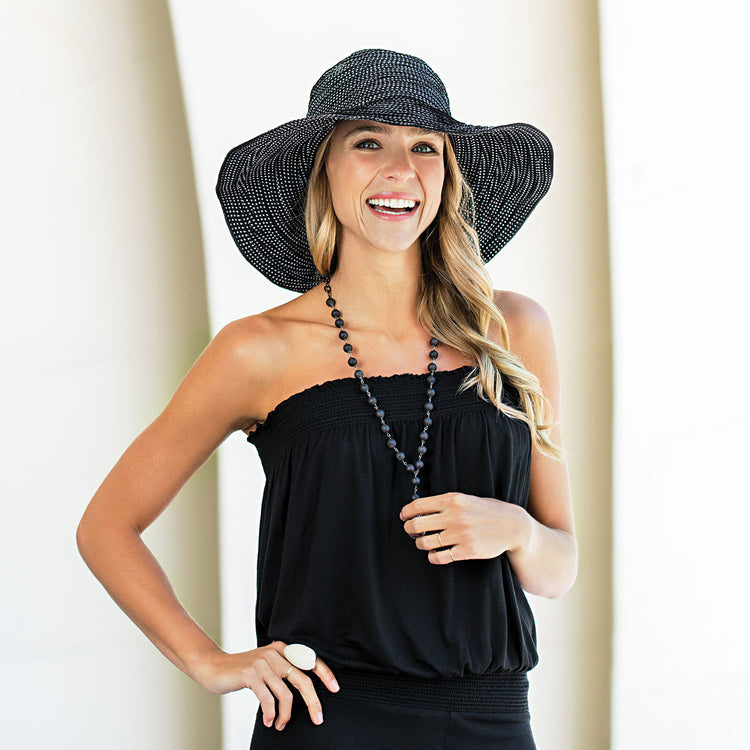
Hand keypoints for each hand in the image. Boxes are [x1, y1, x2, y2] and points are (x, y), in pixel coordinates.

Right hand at [195, 641, 338, 730]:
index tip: (335, 688)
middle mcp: (274, 653)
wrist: (214, 667)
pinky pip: (268, 699)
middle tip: (318, 719)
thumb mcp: (267, 666)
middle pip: (302, 679)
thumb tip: (307, 689)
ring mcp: (262, 663)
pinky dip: (271, 714)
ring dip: (286, 714)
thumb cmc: (243, 671)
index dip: (324, 673)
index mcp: (282, 648)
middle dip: (313, 701)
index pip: (309, 659)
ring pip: (285, 694)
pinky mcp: (250, 675)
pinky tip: (269, 722)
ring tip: (282, 725)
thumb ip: (283, 670)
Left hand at [400, 492, 529, 564]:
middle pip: (418, 525)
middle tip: (410, 531)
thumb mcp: (466, 499)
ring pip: (426, 543)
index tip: (404, 517)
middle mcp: (455, 516)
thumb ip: (445, 504)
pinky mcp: (467, 550)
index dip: (406, 512)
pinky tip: (434, 554)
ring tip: (423, 543)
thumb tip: (419, 510)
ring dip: (420, 544)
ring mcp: (460, 534)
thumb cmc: (486, 511)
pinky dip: (433, 557)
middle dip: (409, 529)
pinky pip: (440, 557)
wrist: (512, 526)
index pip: (419, 505)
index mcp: (453, 500)